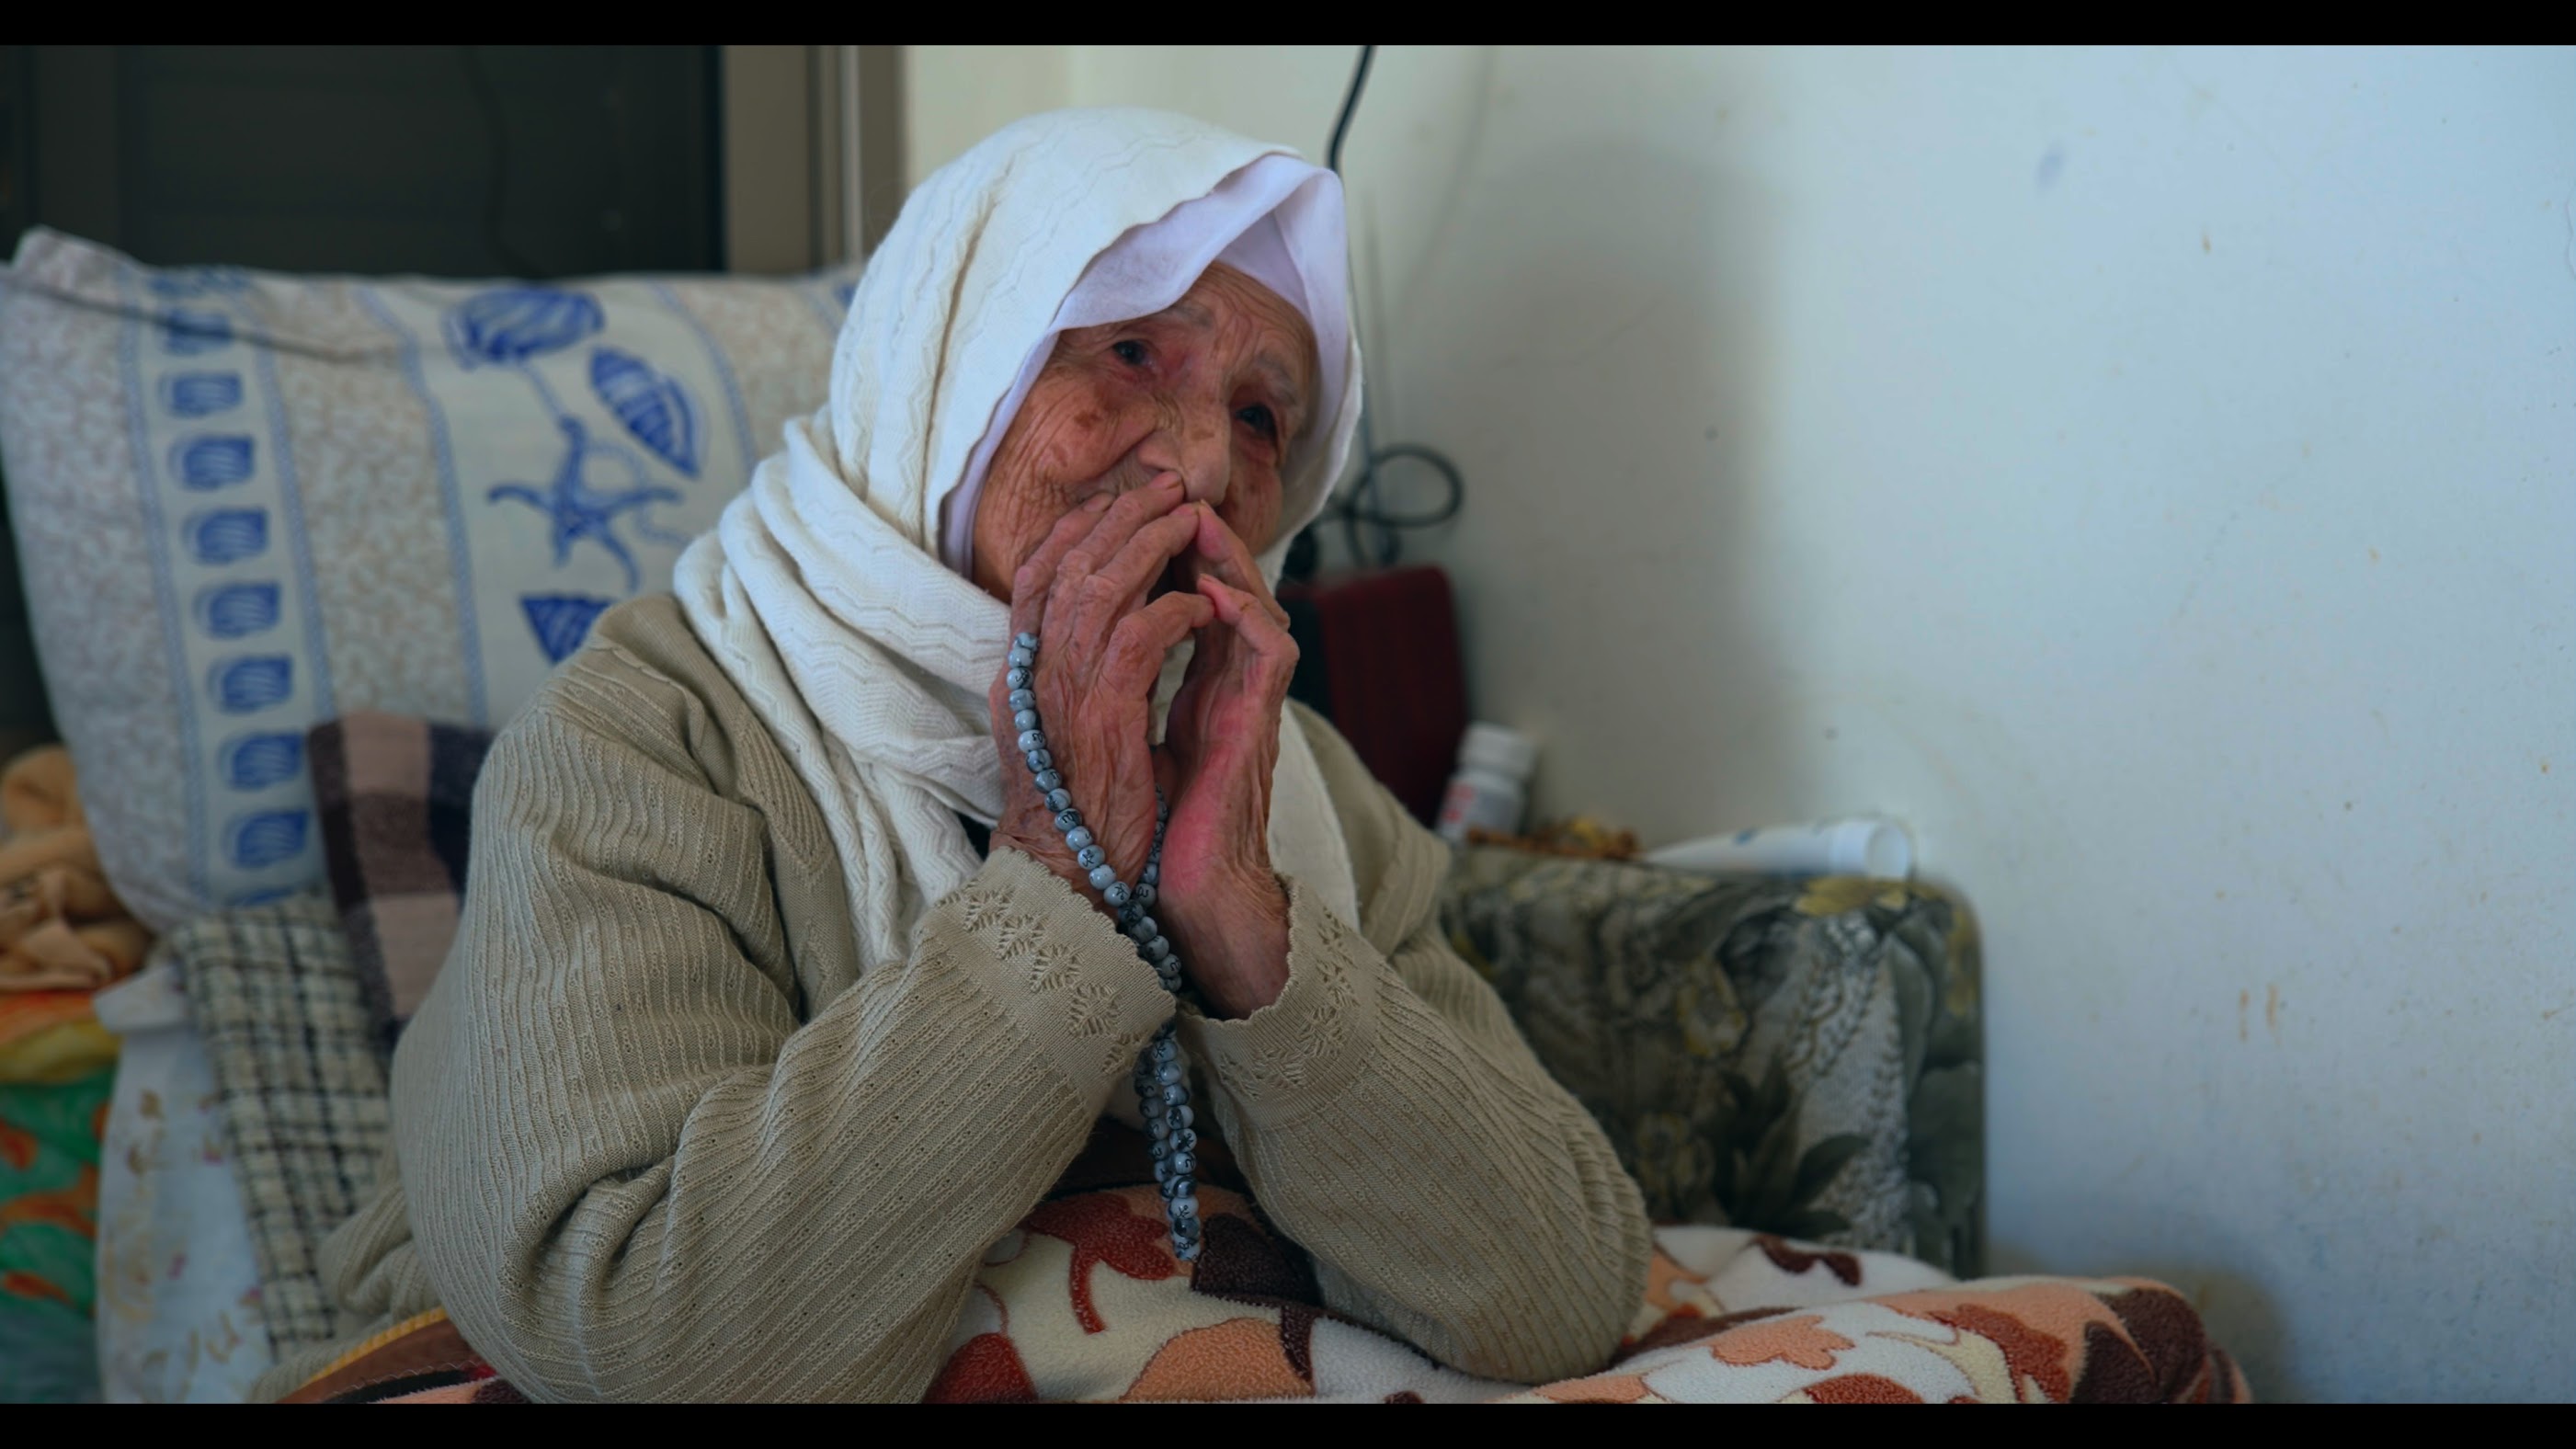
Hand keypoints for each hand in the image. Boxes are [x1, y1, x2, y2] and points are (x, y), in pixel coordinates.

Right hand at [989, 474, 1210, 899]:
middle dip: (1119, 517)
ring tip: (1190, 522)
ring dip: (1150, 546)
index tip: (1115, 500)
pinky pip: (1137, 639)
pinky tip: (1201, 604)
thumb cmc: (1077, 810)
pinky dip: (1171, 611)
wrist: (1070, 878)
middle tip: (1166, 488)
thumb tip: (1103, 631)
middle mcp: (1030, 676)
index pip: (1033, 578)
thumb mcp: (1065, 729)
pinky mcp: (1104, 719)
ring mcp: (1062, 695)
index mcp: (1018, 676)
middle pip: (1067, 567)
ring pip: (1101, 589)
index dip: (1074, 530)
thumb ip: (1074, 678)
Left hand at [1152, 504, 1297, 1017]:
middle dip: (1193, 536)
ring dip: (1225, 556)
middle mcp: (1225, 685)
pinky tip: (1210, 589)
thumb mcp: (1119, 743)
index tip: (1122, 517)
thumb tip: (1077, 657)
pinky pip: (1268, 651)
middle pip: (1223, 587)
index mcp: (1194, 687)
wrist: (1182, 895)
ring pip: (1253, 603)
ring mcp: (1246, 702)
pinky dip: (1244, 613)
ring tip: (1191, 518)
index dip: (1160, 555)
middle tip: (1163, 492)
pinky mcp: (1258, 725)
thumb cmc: (1151, 832)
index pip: (1186, 599)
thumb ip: (1119, 696)